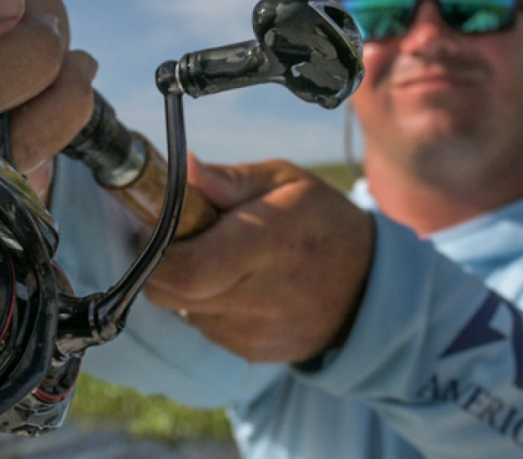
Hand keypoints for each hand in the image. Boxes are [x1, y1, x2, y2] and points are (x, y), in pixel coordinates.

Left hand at [145, 157, 374, 363]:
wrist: (368, 286)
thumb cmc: (320, 222)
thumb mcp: (284, 181)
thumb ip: (228, 179)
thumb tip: (184, 169)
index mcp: (269, 244)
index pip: (185, 268)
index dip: (154, 251)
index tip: (154, 227)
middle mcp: (261, 296)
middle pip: (171, 292)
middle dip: (161, 266)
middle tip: (180, 240)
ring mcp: (256, 332)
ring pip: (184, 310)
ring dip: (186, 286)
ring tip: (220, 260)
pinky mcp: (253, 353)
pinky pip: (205, 327)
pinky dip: (207, 305)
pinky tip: (237, 285)